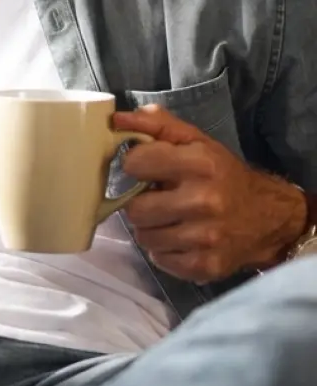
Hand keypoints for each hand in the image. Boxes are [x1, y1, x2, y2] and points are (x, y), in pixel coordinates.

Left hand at [115, 105, 306, 282]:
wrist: (270, 217)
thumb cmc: (223, 173)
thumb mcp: (194, 140)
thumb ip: (155, 123)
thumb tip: (116, 119)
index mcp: (199, 164)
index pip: (134, 164)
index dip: (136, 165)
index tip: (148, 168)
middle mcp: (203, 202)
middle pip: (134, 208)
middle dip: (140, 202)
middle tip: (156, 198)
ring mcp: (205, 238)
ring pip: (143, 237)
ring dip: (150, 228)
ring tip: (168, 218)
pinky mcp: (205, 265)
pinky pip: (159, 259)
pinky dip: (164, 250)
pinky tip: (179, 237)